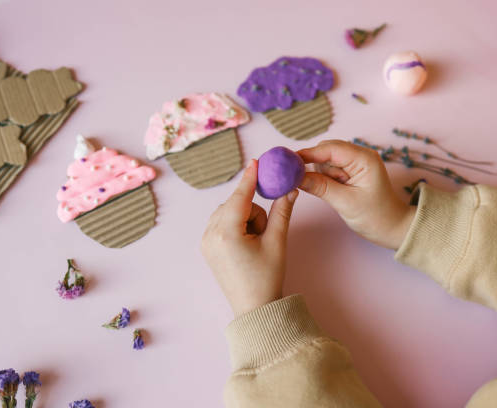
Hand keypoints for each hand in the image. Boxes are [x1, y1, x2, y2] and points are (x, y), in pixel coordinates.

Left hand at [201, 159, 298, 316]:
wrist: (254, 308)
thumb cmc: (266, 277)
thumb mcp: (277, 242)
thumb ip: (281, 211)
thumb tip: (290, 189)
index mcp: (226, 232)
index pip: (241, 197)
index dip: (250, 178)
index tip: (255, 161)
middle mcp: (210, 234)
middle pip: (236, 204)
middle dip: (253, 212)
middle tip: (264, 233)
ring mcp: (205, 241)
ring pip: (229, 212)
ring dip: (245, 219)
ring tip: (256, 243)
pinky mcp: (206, 246)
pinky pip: (222, 222)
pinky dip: (235, 225)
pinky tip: (246, 244)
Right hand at [297, 140, 415, 249]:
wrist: (392, 228)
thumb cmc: (376, 217)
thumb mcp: (346, 203)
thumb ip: (320, 187)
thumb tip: (295, 177)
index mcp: (364, 158)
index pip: (330, 148)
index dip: (308, 154)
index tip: (288, 163)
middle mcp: (359, 155)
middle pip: (325, 151)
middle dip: (313, 166)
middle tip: (304, 182)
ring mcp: (354, 163)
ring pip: (324, 160)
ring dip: (320, 175)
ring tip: (333, 193)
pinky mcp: (349, 172)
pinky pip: (328, 170)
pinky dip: (323, 179)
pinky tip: (330, 191)